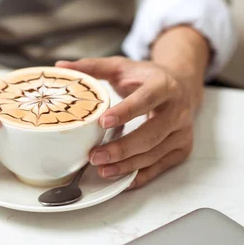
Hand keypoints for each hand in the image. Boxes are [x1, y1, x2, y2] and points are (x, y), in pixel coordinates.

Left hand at [57, 28, 208, 188]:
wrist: (183, 86)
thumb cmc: (147, 78)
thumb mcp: (122, 67)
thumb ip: (92, 66)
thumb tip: (60, 66)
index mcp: (164, 86)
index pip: (146, 99)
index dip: (126, 112)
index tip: (102, 122)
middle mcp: (178, 110)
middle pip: (151, 134)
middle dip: (122, 148)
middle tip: (95, 155)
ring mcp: (182, 132)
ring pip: (154, 154)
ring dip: (127, 165)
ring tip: (102, 168)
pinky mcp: (182, 149)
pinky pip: (159, 167)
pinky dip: (139, 176)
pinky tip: (121, 179)